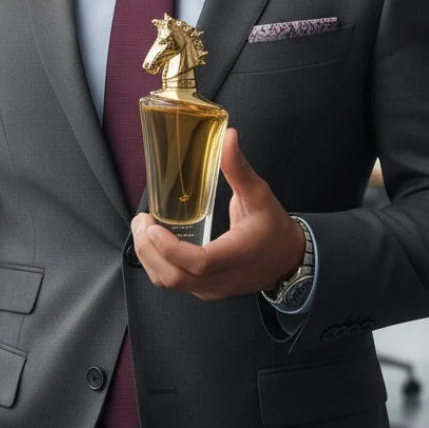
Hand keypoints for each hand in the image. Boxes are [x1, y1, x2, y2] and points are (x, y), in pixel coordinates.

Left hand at [130, 128, 304, 300]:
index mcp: (238, 254)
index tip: (153, 227)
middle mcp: (223, 278)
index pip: (200, 262)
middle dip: (149, 251)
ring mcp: (212, 289)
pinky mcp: (206, 291)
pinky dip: (158, 265)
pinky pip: (175, 284)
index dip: (172, 249)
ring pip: (171, 284)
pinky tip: (154, 243)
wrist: (287, 260)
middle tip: (141, 221)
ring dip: (149, 258)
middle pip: (176, 278)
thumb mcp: (259, 194)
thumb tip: (228, 137)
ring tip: (142, 229)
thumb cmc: (273, 227)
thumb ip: (238, 168)